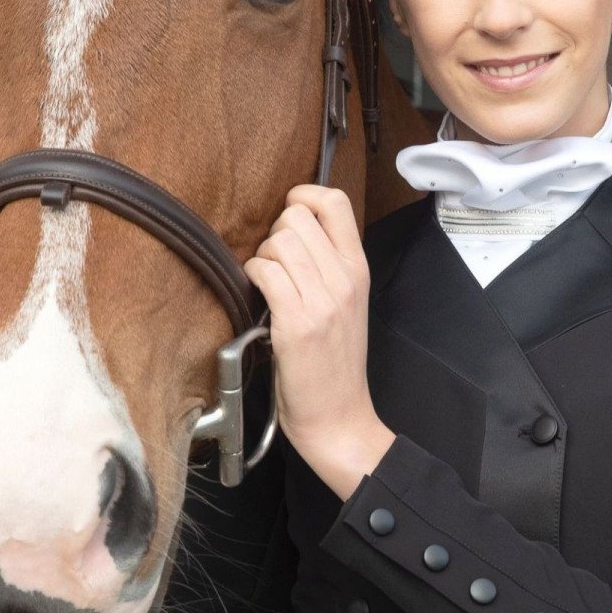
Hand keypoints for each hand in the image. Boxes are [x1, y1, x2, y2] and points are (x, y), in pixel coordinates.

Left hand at [243, 185, 393, 499]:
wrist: (339, 417)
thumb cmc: (335, 362)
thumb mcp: (347, 303)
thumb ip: (330, 264)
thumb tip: (291, 229)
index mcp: (358, 269)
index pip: (335, 201)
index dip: (303, 195)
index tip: (290, 214)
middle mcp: (345, 278)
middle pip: (298, 215)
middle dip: (276, 231)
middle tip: (276, 262)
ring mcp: (322, 300)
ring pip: (278, 241)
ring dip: (262, 256)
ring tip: (267, 282)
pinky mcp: (297, 323)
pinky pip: (264, 271)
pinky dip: (252, 276)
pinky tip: (257, 295)